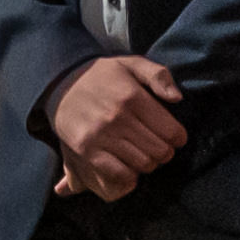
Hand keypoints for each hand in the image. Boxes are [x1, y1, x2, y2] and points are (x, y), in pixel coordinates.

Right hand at [48, 56, 186, 198]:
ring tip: (142, 153)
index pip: (171, 131)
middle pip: (160, 151)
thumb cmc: (103, 76)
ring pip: (143, 164)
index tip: (174, 137)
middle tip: (157, 145)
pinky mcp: (86, 150)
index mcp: (132, 96)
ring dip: (147, 163)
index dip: (178, 138)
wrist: (61, 82)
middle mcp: (117, 117)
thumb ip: (159, 75)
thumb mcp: (132, 64)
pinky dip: (129, 175)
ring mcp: (101, 135)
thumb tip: (177, 98)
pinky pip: (119, 174)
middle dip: (165, 151)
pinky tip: (127, 164)